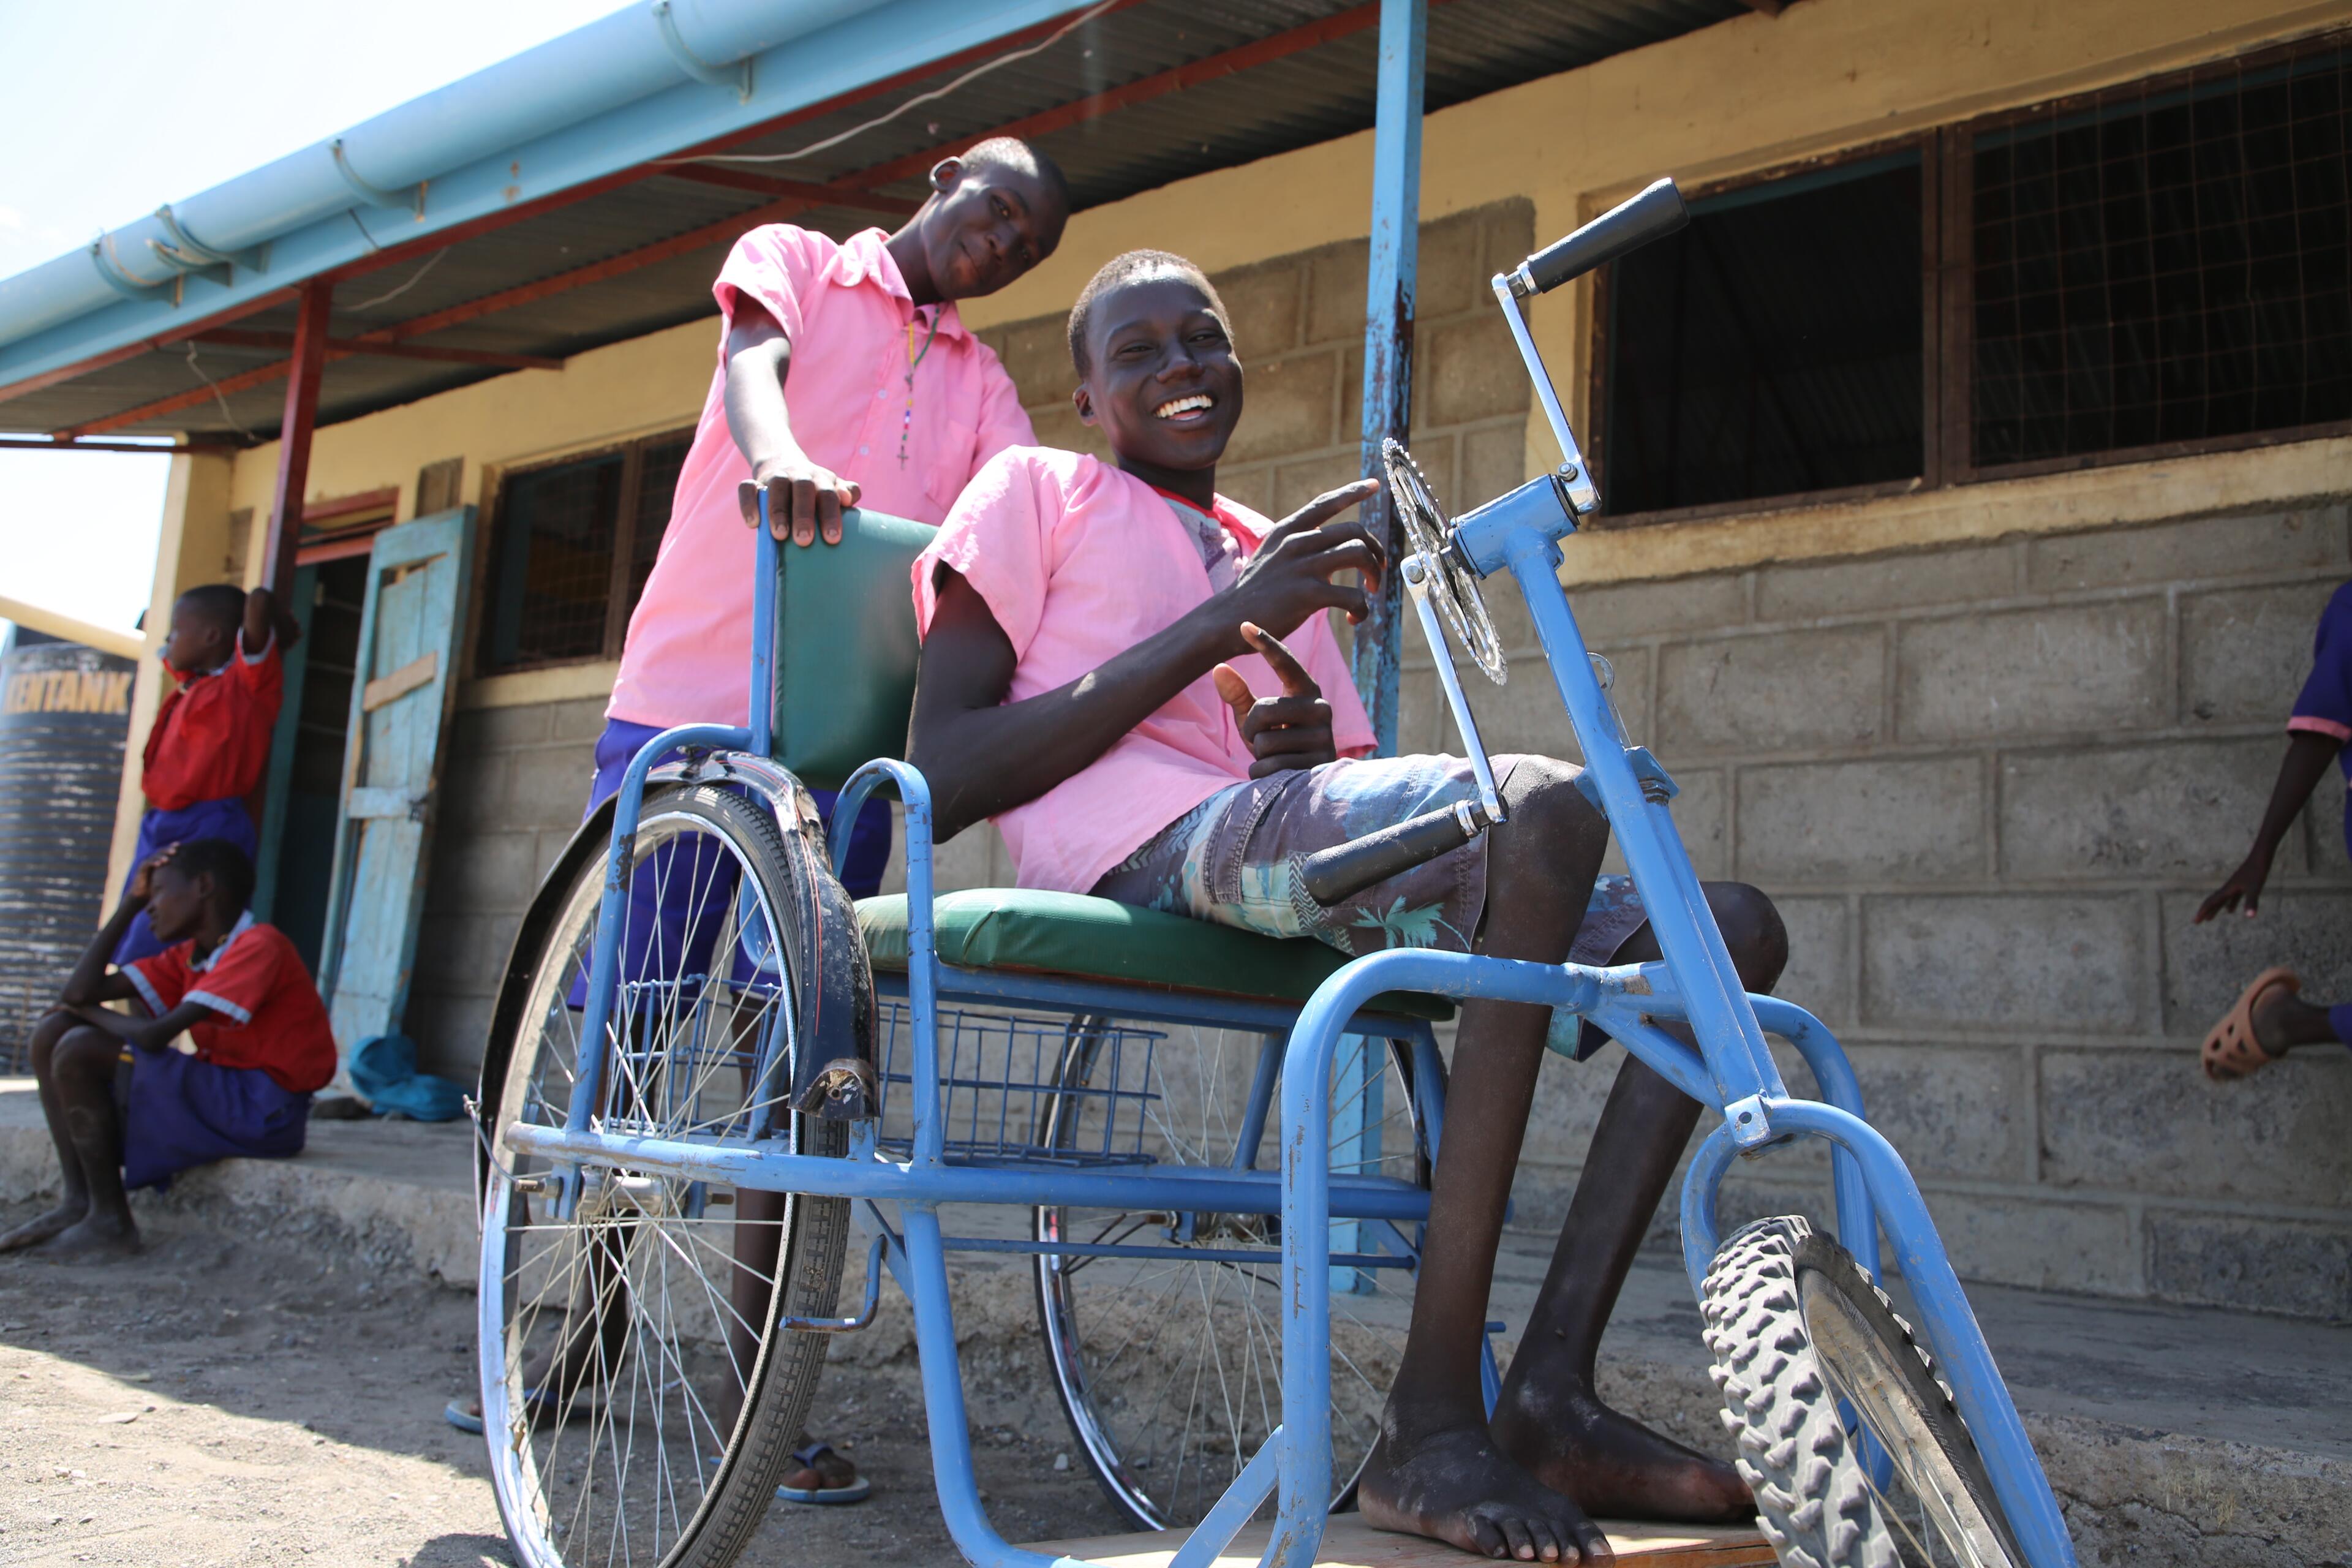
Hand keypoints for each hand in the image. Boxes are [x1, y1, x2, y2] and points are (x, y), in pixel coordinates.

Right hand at [126, 844, 176, 904]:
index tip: (180, 845)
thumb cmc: (159, 885)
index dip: (172, 846)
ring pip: (154, 857)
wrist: (143, 894)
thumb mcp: (169, 877)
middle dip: (168, 850)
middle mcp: (153, 859)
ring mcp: (147, 863)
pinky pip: (147, 864)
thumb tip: (193, 871)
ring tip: (167, 859)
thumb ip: (177, 872)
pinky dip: (153, 863)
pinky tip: (159, 864)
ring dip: (161, 857)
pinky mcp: (141, 869)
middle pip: (161, 851)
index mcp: (161, 859)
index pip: (167, 851)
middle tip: (176, 850)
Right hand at [738, 456, 861, 546]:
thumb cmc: (813, 487)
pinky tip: (753, 524)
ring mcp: (776, 477)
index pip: (828, 495)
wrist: (782, 461)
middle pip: (803, 490)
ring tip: (779, 536)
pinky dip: (749, 504)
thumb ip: (847, 491)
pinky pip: (748, 488)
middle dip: (804, 515)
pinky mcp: (755, 481)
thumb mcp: (831, 486)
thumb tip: (849, 499)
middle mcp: (799, 475)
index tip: (832, 538)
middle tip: (804, 540)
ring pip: (777, 487)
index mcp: (821, 480)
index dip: (831, 515)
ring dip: (778, 511)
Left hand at [1212, 623, 1336, 778]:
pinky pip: (1269, 766)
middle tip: (1262, 739)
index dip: (1266, 644)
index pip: (1285, 663)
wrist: (1303, 781)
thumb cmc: (1277, 742)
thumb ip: (1238, 694)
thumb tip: (1218, 667)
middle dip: (1251, 729)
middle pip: (1263, 710)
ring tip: (1276, 756)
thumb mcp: (1255, 718)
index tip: (1244, 625)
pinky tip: (1279, 773)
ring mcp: (1324, 736)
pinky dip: (1263, 773)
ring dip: (1260, 754)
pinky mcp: (1319, 763)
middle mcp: (1321, 708)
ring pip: (1265, 741)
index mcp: (1306, 690)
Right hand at [1223, 479, 1382, 641]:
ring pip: (1359, 554)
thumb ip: (1298, 544)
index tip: (1374, 485)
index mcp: (1288, 530)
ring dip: (1374, 574)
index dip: (1353, 492)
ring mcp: (1302, 567)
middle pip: (1354, 531)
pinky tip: (1355, 618)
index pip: (1326, 503)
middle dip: (1375, 550)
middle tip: (1378, 568)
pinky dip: (1362, 608)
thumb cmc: (1254, 592)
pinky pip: (1352, 595)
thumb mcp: (1272, 555)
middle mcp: (1296, 542)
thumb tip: (1329, 543)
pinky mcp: (1308, 594)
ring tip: (1370, 591)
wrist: (1228, 619)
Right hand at [2195, 846, 2274, 921]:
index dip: (2203, 912)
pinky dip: (2229, 904)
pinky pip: (2232, 898)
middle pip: (2213, 901)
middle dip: (2205, 912)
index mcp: (2227, 890)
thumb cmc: (2257, 871)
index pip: (2212, 902)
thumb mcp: (2254, 888)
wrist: (2260, 857)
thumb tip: (2250, 916)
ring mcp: (2234, 886)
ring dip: (2215, 909)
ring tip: (2210, 919)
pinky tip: (2230, 911)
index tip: (2195, 921)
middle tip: (2197, 921)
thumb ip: (2251, 902)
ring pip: (2221, 900)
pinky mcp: (2242, 885)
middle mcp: (2228, 888)